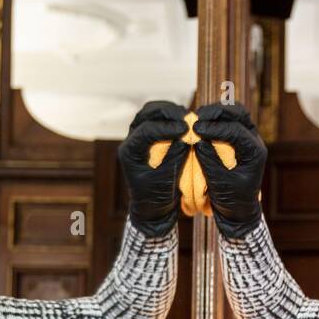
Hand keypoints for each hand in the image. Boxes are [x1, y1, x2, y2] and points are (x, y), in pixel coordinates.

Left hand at [119, 101, 190, 237]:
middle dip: (169, 113)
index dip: (167, 127)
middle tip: (188, 118)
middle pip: (147, 113)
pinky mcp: (148, 135)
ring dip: (170, 111)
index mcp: (130, 152)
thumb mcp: (166, 180)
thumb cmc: (157, 197)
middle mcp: (130, 140)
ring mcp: (138, 135)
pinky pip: (158, 117)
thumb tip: (186, 136)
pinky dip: (171, 116)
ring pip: (151, 111)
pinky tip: (185, 122)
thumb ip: (174, 157)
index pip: (146, 130)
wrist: (152, 208)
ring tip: (188, 118)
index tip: (186, 129)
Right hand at [191, 102, 265, 238]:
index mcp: (254, 152)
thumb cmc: (231, 199)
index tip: (196, 129)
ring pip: (235, 113)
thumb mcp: (219, 182)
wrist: (239, 209)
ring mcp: (248, 136)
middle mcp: (254, 140)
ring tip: (198, 117)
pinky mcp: (239, 137)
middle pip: (239, 114)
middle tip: (197, 116)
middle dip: (217, 112)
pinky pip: (230, 120)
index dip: (214, 128)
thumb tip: (198, 139)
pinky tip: (202, 122)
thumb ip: (209, 160)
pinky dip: (216, 118)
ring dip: (217, 112)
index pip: (235, 131)